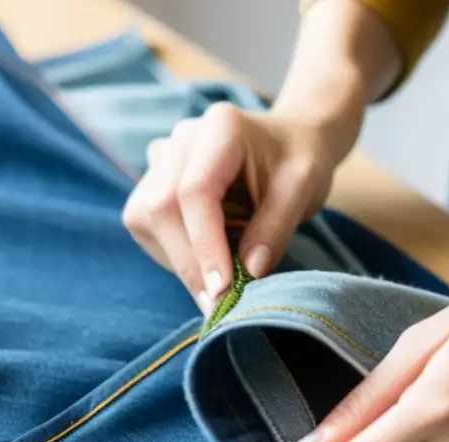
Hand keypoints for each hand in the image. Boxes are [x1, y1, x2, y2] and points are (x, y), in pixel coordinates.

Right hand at [122, 102, 336, 313]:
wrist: (287, 142)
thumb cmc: (297, 162)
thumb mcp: (303, 189)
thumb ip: (275, 228)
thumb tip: (248, 274)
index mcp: (220, 128)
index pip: (195, 192)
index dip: (204, 245)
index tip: (223, 289)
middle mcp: (181, 140)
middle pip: (161, 207)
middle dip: (188, 263)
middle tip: (217, 306)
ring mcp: (160, 160)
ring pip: (145, 218)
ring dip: (178, 260)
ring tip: (220, 278)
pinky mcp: (151, 184)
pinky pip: (146, 226)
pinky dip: (174, 253)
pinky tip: (207, 257)